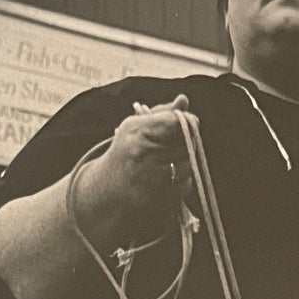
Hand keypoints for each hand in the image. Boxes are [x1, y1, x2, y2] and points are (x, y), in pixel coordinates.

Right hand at [81, 95, 192, 236]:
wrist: (108, 186)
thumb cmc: (127, 150)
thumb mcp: (137, 125)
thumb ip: (163, 113)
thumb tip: (184, 100)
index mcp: (137, 132)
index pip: (176, 122)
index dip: (187, 121)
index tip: (187, 123)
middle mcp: (143, 155)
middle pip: (187, 143)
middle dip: (188, 142)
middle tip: (177, 144)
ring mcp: (151, 179)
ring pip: (189, 165)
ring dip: (186, 162)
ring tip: (170, 161)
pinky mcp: (158, 198)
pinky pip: (185, 185)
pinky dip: (182, 181)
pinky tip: (168, 178)